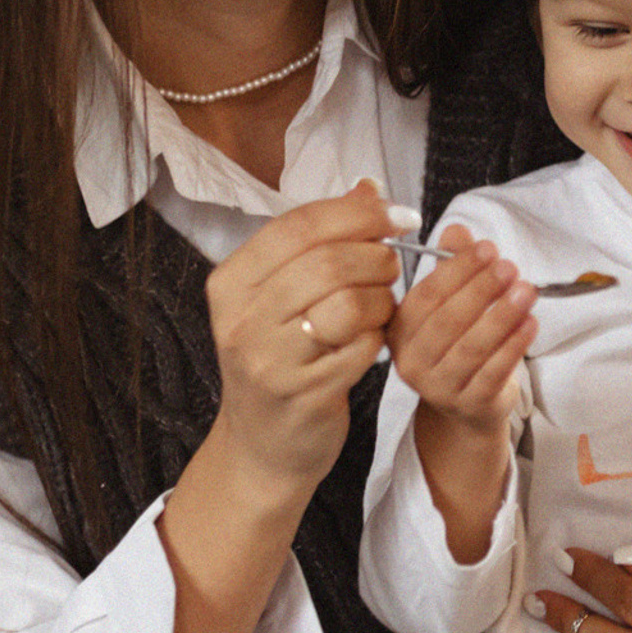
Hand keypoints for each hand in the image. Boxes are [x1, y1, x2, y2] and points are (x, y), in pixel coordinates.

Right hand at [202, 178, 408, 508]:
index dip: (358, 213)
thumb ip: (322, 241)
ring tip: (381, 308)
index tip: (399, 216)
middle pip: (329, 261)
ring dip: (383, 300)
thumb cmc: (280, 359)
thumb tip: (370, 187)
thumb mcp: (283, 295)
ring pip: (350, 303)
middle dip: (377, 258)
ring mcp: (268, 359)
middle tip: (390, 270)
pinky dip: (379, 338)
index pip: (299, 225)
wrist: (264, 445)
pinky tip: (371, 342)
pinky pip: (363, 347)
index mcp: (231, 282)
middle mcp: (241, 318)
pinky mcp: (302, 393)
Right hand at [388, 226, 535, 426]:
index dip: (457, 270)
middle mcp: (412, 361)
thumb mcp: (453, 303)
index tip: (487, 249)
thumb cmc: (459, 344)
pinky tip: (531, 323)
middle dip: (481, 290)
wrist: (470, 403)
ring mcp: (439, 388)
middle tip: (509, 267)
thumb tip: (456, 231)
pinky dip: (514, 346)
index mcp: (400, 330)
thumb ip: (453, 265)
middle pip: (447, 322)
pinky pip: (493, 372)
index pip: (426, 295)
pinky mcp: (470, 405)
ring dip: (502, 316)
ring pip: (471, 348)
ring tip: (527, 291)